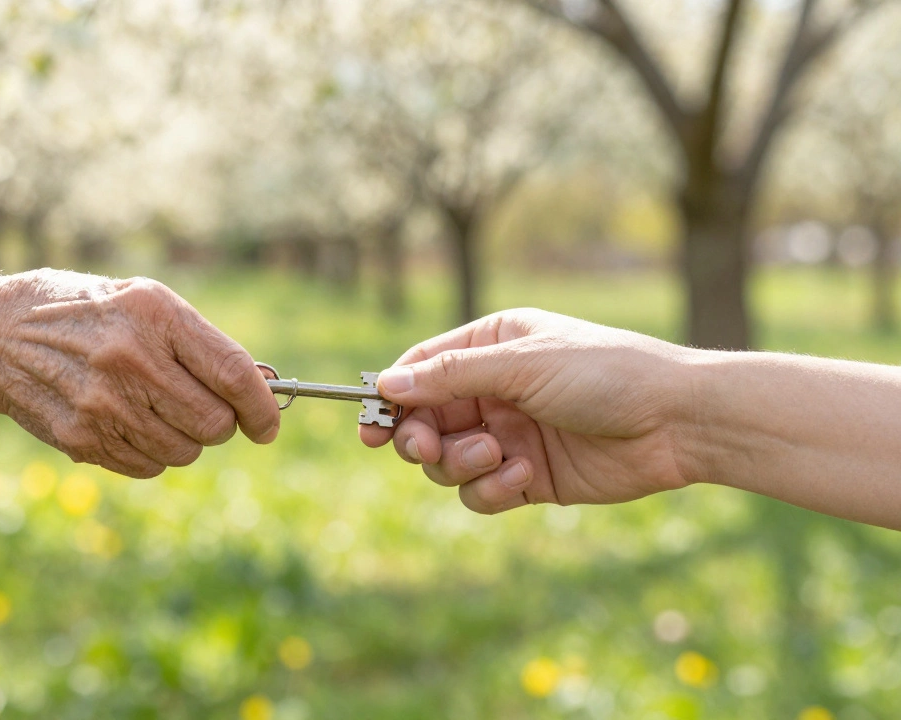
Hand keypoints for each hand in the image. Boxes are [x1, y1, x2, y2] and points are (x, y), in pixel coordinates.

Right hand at [0, 271, 279, 477]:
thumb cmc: (84, 311)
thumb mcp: (143, 300)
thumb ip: (201, 342)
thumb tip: (263, 385)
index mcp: (154, 313)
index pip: (232, 373)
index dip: (261, 406)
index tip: (268, 425)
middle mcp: (130, 359)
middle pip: (213, 422)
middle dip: (221, 424)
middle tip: (204, 409)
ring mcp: (103, 404)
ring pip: (184, 451)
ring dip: (184, 439)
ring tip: (153, 408)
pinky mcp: (82, 439)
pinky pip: (148, 467)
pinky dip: (151, 453)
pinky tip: (125, 422)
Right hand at [360, 309, 694, 513]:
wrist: (677, 422)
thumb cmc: (605, 373)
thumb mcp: (522, 364)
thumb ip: (449, 376)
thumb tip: (385, 385)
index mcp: (491, 347)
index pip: (421, 370)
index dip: (391, 398)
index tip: (370, 427)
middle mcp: (494, 390)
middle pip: (425, 421)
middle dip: (420, 439)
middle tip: (426, 448)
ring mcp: (509, 434)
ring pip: (448, 461)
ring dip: (461, 463)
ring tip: (500, 455)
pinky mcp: (528, 477)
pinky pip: (481, 493)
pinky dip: (491, 489)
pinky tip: (523, 477)